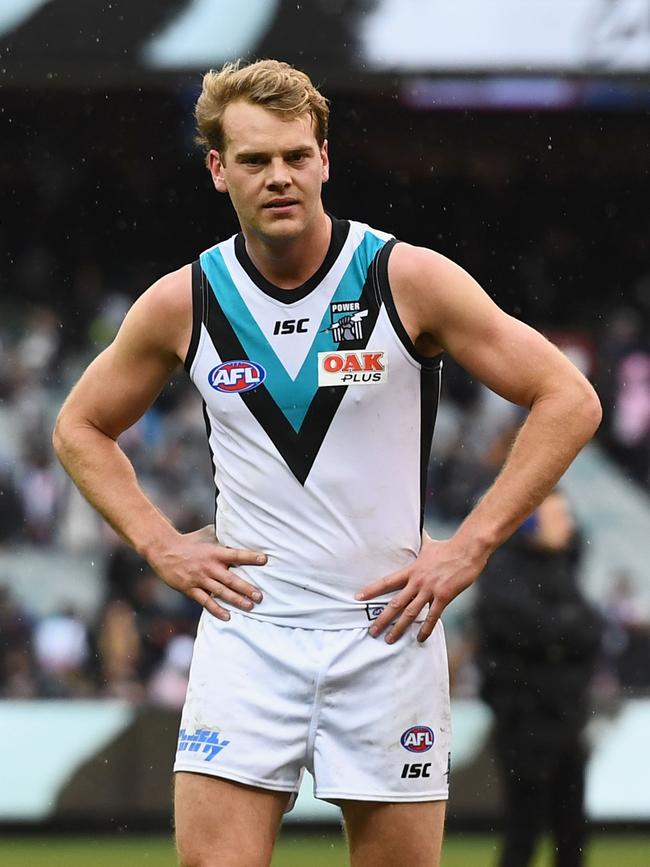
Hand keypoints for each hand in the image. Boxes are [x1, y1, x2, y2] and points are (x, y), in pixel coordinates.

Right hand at [147, 525, 265, 620]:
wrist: (163, 550)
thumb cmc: (188, 541)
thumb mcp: (206, 534)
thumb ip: (221, 535)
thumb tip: (236, 528)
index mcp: (214, 552)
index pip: (236, 554)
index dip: (250, 557)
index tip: (264, 560)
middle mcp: (209, 567)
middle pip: (231, 579)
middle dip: (247, 588)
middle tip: (260, 596)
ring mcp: (200, 579)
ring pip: (221, 592)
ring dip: (236, 600)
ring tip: (250, 606)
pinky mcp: (190, 589)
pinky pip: (205, 601)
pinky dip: (216, 610)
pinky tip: (227, 616)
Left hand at [355, 533, 485, 642]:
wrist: (466, 550)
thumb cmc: (448, 547)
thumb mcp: (428, 543)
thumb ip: (419, 541)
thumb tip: (417, 531)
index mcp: (411, 570)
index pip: (387, 581)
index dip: (371, 590)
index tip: (358, 597)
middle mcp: (417, 581)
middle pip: (396, 602)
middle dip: (382, 618)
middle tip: (372, 631)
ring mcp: (430, 590)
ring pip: (410, 612)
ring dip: (399, 628)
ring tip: (389, 639)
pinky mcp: (444, 597)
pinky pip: (432, 616)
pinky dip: (425, 629)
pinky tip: (419, 639)